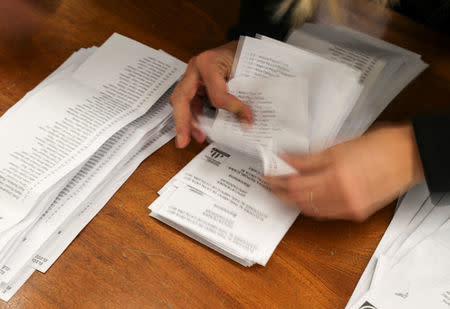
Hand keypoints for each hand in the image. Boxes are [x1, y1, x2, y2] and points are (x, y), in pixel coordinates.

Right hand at [170, 41, 252, 147]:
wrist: (242, 45)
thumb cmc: (243, 52)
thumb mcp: (245, 70)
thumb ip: (244, 93)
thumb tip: (246, 120)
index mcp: (207, 63)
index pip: (216, 94)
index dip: (232, 108)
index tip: (247, 119)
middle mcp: (194, 70)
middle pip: (181, 99)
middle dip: (182, 122)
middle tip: (183, 142)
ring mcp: (193, 77)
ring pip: (182, 103)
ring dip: (188, 122)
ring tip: (198, 137)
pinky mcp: (196, 84)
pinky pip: (190, 103)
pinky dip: (195, 116)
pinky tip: (203, 128)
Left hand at [266, 124, 424, 221]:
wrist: (408, 156)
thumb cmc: (377, 145)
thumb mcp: (338, 146)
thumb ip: (309, 157)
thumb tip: (286, 159)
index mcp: (335, 175)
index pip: (294, 183)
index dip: (277, 180)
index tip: (266, 175)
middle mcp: (342, 196)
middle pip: (299, 199)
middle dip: (280, 192)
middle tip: (269, 184)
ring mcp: (350, 207)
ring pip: (310, 209)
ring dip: (294, 201)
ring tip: (283, 191)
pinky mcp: (356, 213)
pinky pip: (326, 214)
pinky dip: (312, 206)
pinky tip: (305, 198)